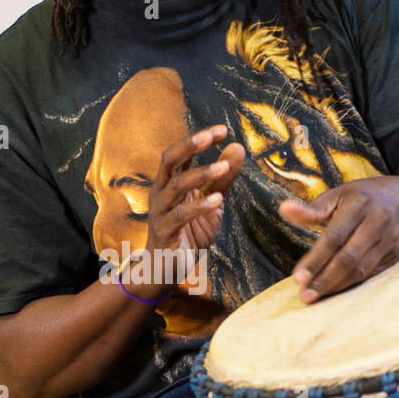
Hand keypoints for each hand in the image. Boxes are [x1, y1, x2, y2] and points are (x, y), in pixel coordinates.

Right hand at [138, 124, 244, 295]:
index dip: (198, 139)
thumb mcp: (210, 202)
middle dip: (189, 146)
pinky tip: (217, 200)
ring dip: (200, 174)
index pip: (181, 153)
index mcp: (170, 182)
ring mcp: (161, 212)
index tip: (221, 129)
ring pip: (175, 186)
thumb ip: (222, 178)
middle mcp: (161, 193)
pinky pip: (180, 216)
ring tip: (223, 167)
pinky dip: (199, 206)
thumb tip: (237, 147)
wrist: (166, 268)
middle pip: (169, 161)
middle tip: (210, 136)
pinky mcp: (165, 232)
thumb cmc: (188, 233)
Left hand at [279, 176, 398, 303]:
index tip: (297, 278)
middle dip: (324, 279)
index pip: (334, 237)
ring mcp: (389, 241)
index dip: (316, 259)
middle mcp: (376, 223)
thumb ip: (313, 208)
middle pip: (348, 258)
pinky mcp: (396, 255)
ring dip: (336, 286)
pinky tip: (336, 292)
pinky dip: (352, 285)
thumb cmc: (369, 196)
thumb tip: (284, 209)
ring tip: (315, 296)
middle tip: (304, 295)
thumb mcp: (341, 194)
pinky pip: (372, 274)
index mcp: (359, 205)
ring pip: (361, 270)